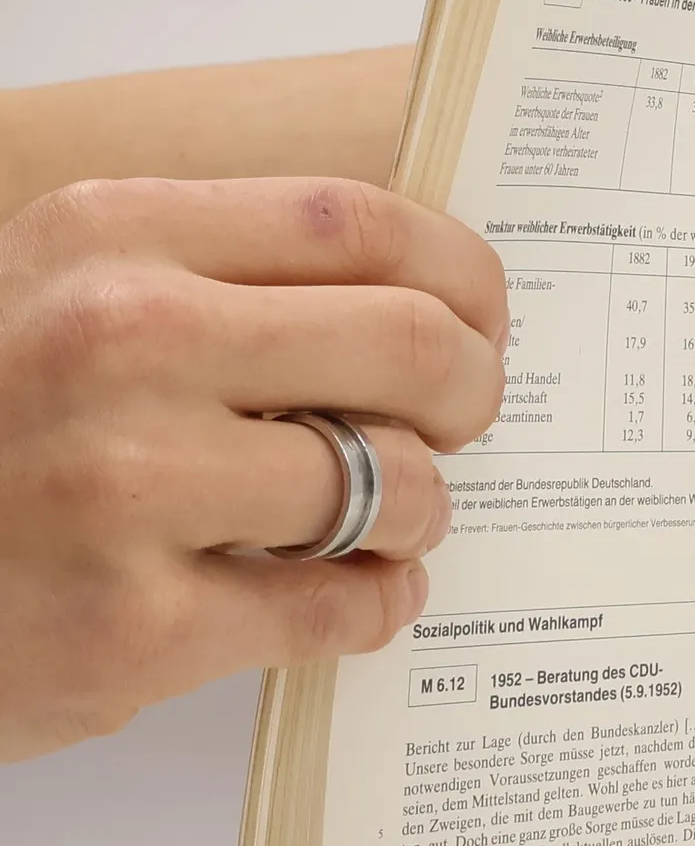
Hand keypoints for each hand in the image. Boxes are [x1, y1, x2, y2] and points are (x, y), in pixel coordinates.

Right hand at [0, 177, 506, 760]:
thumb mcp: (62, 294)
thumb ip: (216, 279)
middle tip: (460, 422)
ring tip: (393, 518)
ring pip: (399, 484)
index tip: (481, 319)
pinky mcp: (135, 626)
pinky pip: (345, 605)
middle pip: (414, 343)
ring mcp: (125, 487)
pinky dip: (381, 602)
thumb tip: (420, 293)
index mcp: (109, 236)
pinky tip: (359, 592)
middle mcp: (117, 344)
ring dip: (426, 508)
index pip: (361, 219)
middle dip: (473, 392)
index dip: (463, 275)